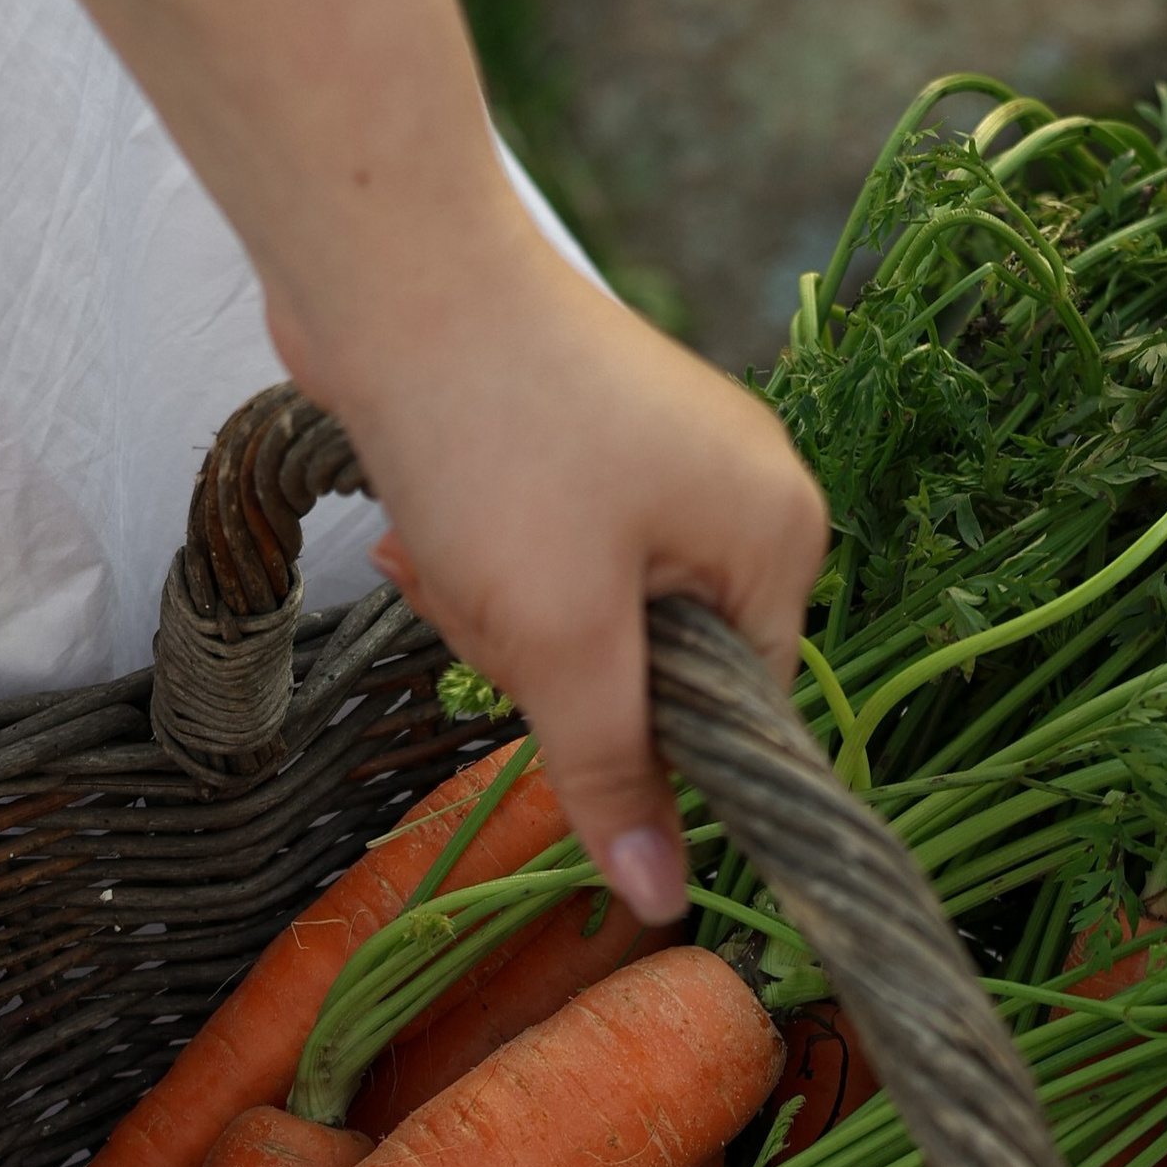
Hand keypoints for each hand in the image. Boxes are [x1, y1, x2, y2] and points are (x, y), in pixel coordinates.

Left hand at [273, 221, 825, 923]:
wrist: (389, 266)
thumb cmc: (494, 443)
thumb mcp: (559, 640)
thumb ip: (615, 773)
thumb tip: (663, 900)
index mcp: (778, 537)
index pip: (740, 712)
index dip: (641, 738)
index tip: (554, 695)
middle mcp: (744, 491)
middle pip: (655, 668)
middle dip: (546, 661)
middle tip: (488, 597)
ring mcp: (666, 455)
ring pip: (585, 614)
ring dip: (497, 612)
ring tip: (441, 546)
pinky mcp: (586, 433)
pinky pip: (549, 550)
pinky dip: (482, 558)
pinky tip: (420, 521)